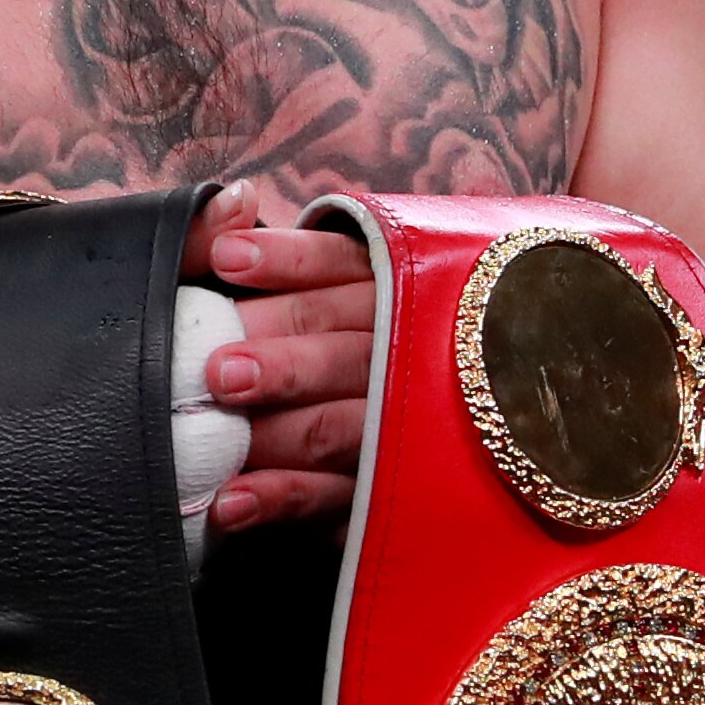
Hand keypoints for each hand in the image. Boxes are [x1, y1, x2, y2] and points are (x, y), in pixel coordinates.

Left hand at [184, 178, 375, 536]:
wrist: (488, 400)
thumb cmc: (363, 327)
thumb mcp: (336, 275)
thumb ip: (270, 242)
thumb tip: (232, 201)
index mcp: (393, 288)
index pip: (340, 268)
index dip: (285, 262)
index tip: (226, 261)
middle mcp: (404, 353)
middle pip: (342, 352)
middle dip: (281, 360)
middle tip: (219, 370)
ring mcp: (398, 427)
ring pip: (337, 427)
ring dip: (275, 433)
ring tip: (216, 435)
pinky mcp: (383, 488)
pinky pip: (335, 497)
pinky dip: (282, 498)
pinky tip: (231, 503)